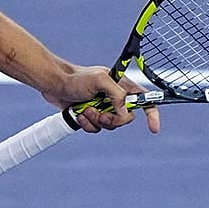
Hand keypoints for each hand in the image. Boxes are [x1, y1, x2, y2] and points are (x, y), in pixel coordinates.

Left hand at [42, 64, 159, 134]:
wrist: (55, 84)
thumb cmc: (76, 78)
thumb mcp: (100, 80)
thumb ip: (117, 95)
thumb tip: (124, 111)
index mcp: (121, 86)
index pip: (144, 100)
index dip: (152, 114)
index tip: (153, 129)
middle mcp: (114, 98)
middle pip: (126, 118)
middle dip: (112, 119)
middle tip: (100, 113)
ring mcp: (102, 108)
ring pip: (109, 126)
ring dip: (96, 121)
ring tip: (85, 110)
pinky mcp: (91, 116)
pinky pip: (96, 129)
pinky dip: (87, 124)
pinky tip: (78, 114)